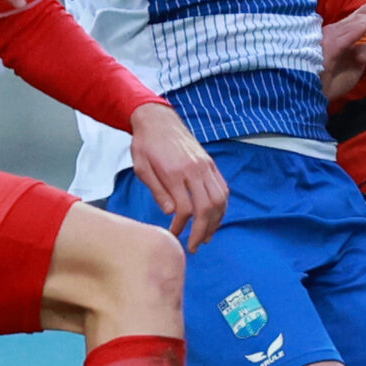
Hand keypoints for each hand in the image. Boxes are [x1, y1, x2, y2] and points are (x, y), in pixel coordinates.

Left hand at [128, 103, 226, 250]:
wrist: (157, 119)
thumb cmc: (146, 144)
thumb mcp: (142, 169)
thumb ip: (157, 191)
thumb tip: (170, 213)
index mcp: (174, 172)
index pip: (184, 209)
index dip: (181, 227)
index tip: (174, 236)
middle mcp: (194, 169)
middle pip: (206, 207)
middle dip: (203, 231)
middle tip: (195, 246)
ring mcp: (206, 166)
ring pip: (219, 200)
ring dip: (216, 222)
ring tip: (207, 236)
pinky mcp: (210, 163)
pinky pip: (222, 188)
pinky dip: (221, 206)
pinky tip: (214, 217)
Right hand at [321, 3, 365, 100]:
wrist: (312, 97)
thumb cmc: (330, 83)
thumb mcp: (353, 70)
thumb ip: (362, 56)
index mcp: (341, 34)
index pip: (362, 17)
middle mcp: (336, 31)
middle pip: (362, 13)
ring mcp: (332, 37)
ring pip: (358, 20)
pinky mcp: (331, 47)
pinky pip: (349, 34)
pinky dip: (364, 27)